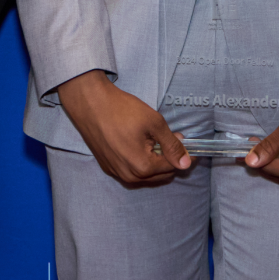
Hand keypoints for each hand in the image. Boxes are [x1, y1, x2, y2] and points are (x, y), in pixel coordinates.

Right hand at [56, 70, 188, 184]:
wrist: (89, 103)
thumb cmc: (122, 110)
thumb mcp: (154, 123)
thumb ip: (172, 145)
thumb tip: (185, 163)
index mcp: (143, 167)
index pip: (173, 167)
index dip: (183, 155)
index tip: (188, 143)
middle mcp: (129, 176)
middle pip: (160, 174)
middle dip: (169, 159)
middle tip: (172, 138)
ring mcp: (116, 173)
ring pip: (145, 174)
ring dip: (155, 161)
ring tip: (156, 140)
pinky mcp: (107, 167)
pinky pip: (131, 171)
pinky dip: (140, 162)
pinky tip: (139, 144)